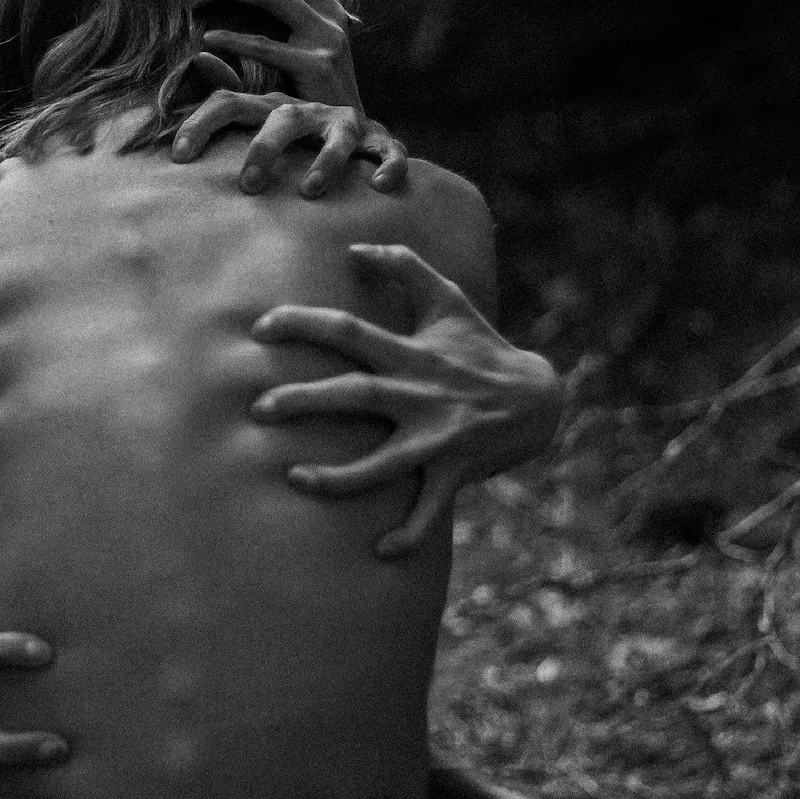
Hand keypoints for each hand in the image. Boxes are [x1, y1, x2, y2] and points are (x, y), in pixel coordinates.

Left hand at [171, 91, 406, 196]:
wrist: (359, 132)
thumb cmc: (294, 134)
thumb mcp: (254, 118)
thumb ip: (223, 100)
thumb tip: (188, 68)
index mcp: (268, 106)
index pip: (229, 104)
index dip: (201, 124)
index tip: (177, 156)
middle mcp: (305, 112)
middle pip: (281, 119)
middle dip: (265, 149)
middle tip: (248, 186)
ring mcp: (342, 126)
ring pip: (336, 137)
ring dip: (326, 161)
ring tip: (311, 191)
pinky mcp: (377, 141)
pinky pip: (387, 150)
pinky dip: (389, 164)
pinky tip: (381, 185)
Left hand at [187, 0, 360, 107]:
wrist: (344, 138)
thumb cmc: (307, 93)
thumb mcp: (293, 49)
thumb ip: (266, 22)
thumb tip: (214, 9)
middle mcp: (330, 9)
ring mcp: (327, 36)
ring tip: (192, 0)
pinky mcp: (317, 67)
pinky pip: (264, 42)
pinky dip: (231, 38)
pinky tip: (206, 42)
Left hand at [250, 242, 563, 556]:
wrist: (540, 397)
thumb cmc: (481, 346)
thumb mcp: (448, 298)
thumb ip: (404, 265)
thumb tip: (355, 247)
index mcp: (410, 354)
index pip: (348, 331)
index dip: (304, 325)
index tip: (261, 329)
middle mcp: (419, 394)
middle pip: (354, 396)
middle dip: (305, 401)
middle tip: (259, 409)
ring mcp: (437, 437)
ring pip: (382, 462)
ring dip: (339, 476)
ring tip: (295, 479)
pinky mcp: (454, 470)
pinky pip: (430, 508)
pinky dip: (409, 533)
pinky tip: (382, 551)